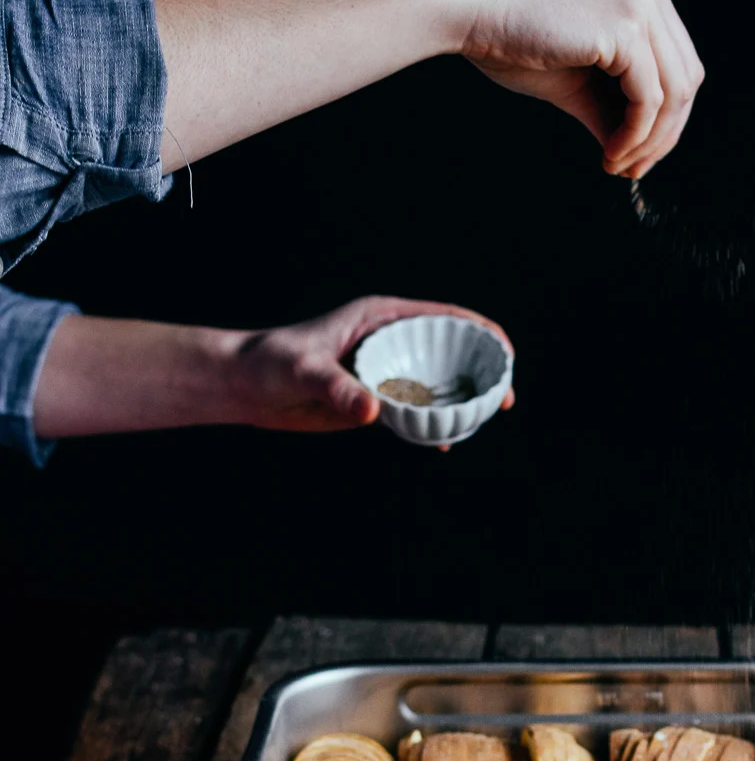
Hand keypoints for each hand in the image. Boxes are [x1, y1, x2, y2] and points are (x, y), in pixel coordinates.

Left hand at [225, 295, 514, 434]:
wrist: (244, 386)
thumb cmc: (270, 363)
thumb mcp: (305, 371)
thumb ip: (339, 388)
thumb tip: (372, 411)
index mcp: (382, 318)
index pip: (444, 317)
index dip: (481, 331)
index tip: (505, 352)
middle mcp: (389, 341)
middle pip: (449, 351)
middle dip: (482, 371)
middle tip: (504, 400)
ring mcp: (384, 371)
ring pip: (435, 383)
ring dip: (461, 400)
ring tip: (485, 420)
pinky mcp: (373, 399)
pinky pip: (414, 411)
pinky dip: (433, 424)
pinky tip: (445, 442)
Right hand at [443, 0, 704, 180]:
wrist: (466, 11)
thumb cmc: (510, 38)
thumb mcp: (575, 79)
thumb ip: (611, 107)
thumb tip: (633, 152)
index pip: (677, 61)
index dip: (665, 117)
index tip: (636, 155)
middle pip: (686, 77)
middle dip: (664, 134)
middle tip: (632, 169)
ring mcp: (640, 1)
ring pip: (674, 92)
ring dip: (650, 141)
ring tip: (618, 164)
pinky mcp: (625, 26)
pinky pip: (649, 99)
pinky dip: (635, 135)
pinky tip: (610, 153)